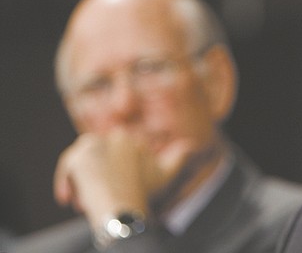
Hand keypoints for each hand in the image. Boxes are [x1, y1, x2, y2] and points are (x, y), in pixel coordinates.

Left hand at [53, 129, 191, 226]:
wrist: (122, 206)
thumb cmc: (145, 192)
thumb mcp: (167, 173)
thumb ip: (181, 157)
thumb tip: (195, 146)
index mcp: (129, 136)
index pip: (113, 152)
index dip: (112, 174)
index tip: (114, 191)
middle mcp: (110, 135)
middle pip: (96, 157)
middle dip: (96, 179)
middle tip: (95, 201)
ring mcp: (92, 145)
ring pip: (82, 163)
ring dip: (82, 183)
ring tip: (83, 203)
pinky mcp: (77, 157)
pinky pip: (68, 168)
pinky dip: (66, 183)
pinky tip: (68, 200)